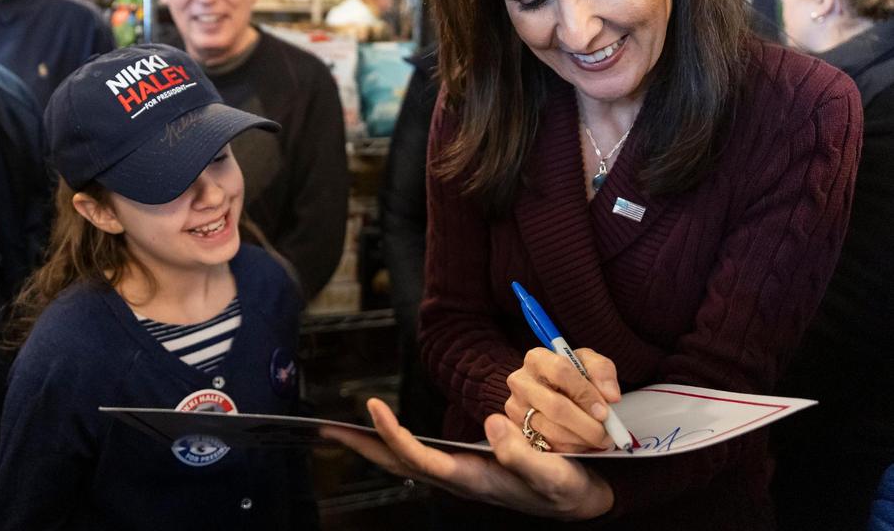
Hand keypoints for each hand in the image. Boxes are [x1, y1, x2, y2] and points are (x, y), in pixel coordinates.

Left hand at [321, 398, 613, 519]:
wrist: (583, 500)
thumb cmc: (570, 489)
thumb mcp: (556, 478)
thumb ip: (525, 457)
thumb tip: (490, 426)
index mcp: (472, 481)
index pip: (419, 458)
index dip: (391, 435)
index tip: (372, 406)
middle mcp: (457, 478)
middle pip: (397, 463)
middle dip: (360, 446)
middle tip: (322, 429)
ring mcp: (458, 474)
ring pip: (403, 460)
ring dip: (372, 445)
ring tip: (341, 430)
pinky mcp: (464, 466)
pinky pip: (418, 454)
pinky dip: (394, 442)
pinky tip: (385, 432)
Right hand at [505, 347, 621, 452]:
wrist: (557, 393)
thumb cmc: (574, 377)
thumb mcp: (589, 364)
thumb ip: (603, 372)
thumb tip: (611, 396)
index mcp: (537, 359)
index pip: (561, 372)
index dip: (585, 393)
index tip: (604, 411)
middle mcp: (521, 382)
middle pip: (556, 406)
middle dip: (586, 424)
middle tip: (606, 434)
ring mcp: (516, 408)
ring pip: (553, 430)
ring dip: (581, 439)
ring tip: (598, 439)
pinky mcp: (519, 431)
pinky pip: (548, 446)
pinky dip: (571, 448)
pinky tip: (581, 442)